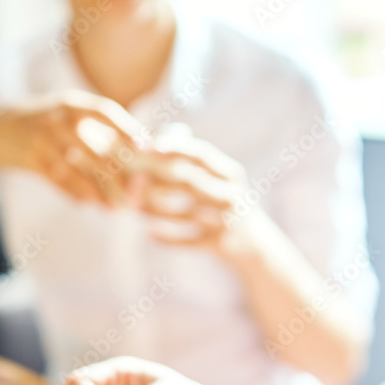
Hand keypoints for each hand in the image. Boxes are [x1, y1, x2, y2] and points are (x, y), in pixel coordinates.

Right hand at [0, 89, 142, 205]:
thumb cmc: (47, 125)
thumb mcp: (68, 114)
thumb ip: (100, 127)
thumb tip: (144, 144)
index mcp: (71, 104)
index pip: (103, 112)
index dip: (125, 128)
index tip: (143, 146)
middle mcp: (56, 119)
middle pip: (92, 147)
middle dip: (116, 174)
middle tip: (135, 193)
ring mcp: (41, 139)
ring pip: (75, 169)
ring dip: (96, 191)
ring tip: (115, 208)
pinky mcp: (29, 159)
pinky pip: (56, 179)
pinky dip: (73, 192)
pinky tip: (89, 204)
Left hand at [128, 133, 252, 250]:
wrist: (254, 245)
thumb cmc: (225, 203)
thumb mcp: (220, 180)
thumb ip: (192, 161)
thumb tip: (155, 138)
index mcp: (231, 174)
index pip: (202, 154)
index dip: (175, 147)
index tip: (150, 145)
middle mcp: (232, 194)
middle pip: (189, 181)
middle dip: (156, 179)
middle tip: (131, 179)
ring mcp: (227, 221)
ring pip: (184, 212)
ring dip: (154, 210)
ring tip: (134, 207)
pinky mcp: (219, 244)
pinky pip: (187, 240)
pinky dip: (167, 237)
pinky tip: (150, 234)